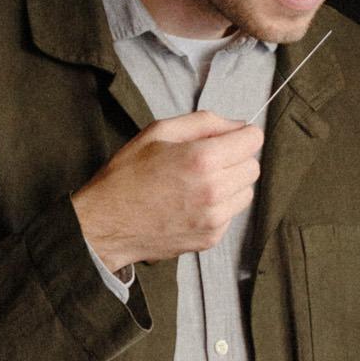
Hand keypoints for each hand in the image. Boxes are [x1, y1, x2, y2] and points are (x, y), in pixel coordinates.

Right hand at [72, 111, 261, 270]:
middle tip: (207, 161)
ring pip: (246, 193)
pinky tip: (191, 204)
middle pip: (253, 167)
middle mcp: (213, 190)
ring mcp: (214, 218)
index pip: (253, 140)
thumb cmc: (127, 175)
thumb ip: (204, 122)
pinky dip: (218, 208)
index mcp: (202, 159)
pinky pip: (231, 215)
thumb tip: (238, 124)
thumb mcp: (158, 132)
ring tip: (198, 184)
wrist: (106, 224)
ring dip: (230, 185)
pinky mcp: (211, 238)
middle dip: (236, 159)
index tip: (228, 139)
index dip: (241, 135)